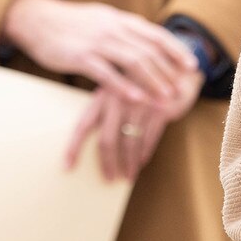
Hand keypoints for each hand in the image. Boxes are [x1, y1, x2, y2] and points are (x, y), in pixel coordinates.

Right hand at [0, 0, 196, 105]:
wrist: (36, 19)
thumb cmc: (71, 24)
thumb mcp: (102, 20)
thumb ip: (124, 30)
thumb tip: (147, 41)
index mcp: (121, 20)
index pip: (156, 34)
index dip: (176, 50)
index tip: (192, 66)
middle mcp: (113, 28)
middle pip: (149, 50)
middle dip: (169, 71)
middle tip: (183, 90)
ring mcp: (97, 42)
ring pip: (133, 62)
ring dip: (153, 81)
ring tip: (166, 99)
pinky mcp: (80, 56)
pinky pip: (107, 74)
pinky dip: (124, 87)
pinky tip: (137, 99)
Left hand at [64, 67, 201, 181]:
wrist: (174, 61)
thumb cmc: (142, 81)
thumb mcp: (121, 88)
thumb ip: (107, 109)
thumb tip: (96, 141)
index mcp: (104, 95)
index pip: (83, 125)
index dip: (74, 147)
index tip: (67, 167)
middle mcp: (119, 100)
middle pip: (107, 139)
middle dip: (107, 163)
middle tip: (109, 179)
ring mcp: (140, 104)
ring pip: (130, 142)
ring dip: (129, 163)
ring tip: (129, 176)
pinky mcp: (160, 108)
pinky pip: (150, 137)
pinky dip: (145, 152)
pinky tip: (143, 160)